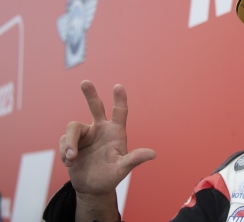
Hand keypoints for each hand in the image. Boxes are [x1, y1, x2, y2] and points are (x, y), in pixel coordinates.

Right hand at [59, 80, 155, 197]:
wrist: (91, 188)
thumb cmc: (111, 177)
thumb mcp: (123, 169)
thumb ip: (135, 160)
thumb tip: (153, 154)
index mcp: (116, 132)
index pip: (120, 112)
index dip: (120, 99)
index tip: (118, 86)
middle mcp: (100, 129)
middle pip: (95, 106)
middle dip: (90, 94)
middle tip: (85, 82)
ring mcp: (85, 135)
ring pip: (73, 127)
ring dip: (70, 143)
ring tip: (72, 158)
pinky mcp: (71, 142)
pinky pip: (64, 141)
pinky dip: (65, 153)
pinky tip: (70, 164)